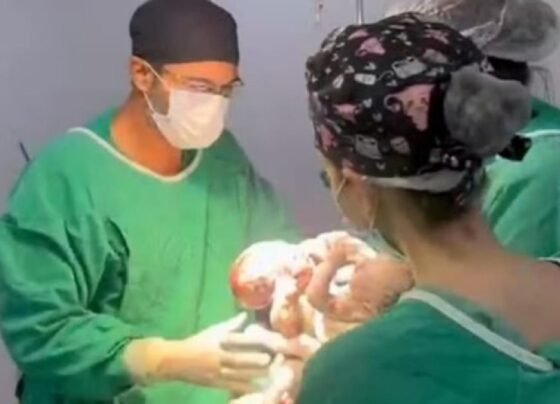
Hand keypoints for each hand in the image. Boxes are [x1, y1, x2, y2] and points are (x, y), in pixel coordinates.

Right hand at [157, 313, 287, 393]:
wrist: (176, 361)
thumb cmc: (198, 343)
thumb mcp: (213, 331)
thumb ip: (231, 324)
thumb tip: (246, 315)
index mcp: (217, 341)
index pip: (236, 341)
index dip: (251, 342)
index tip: (265, 341)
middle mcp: (217, 356)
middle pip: (237, 360)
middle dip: (253, 361)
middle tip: (270, 360)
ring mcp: (215, 372)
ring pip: (236, 375)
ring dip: (253, 375)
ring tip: (270, 375)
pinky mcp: (215, 384)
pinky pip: (232, 387)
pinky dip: (245, 388)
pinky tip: (258, 389)